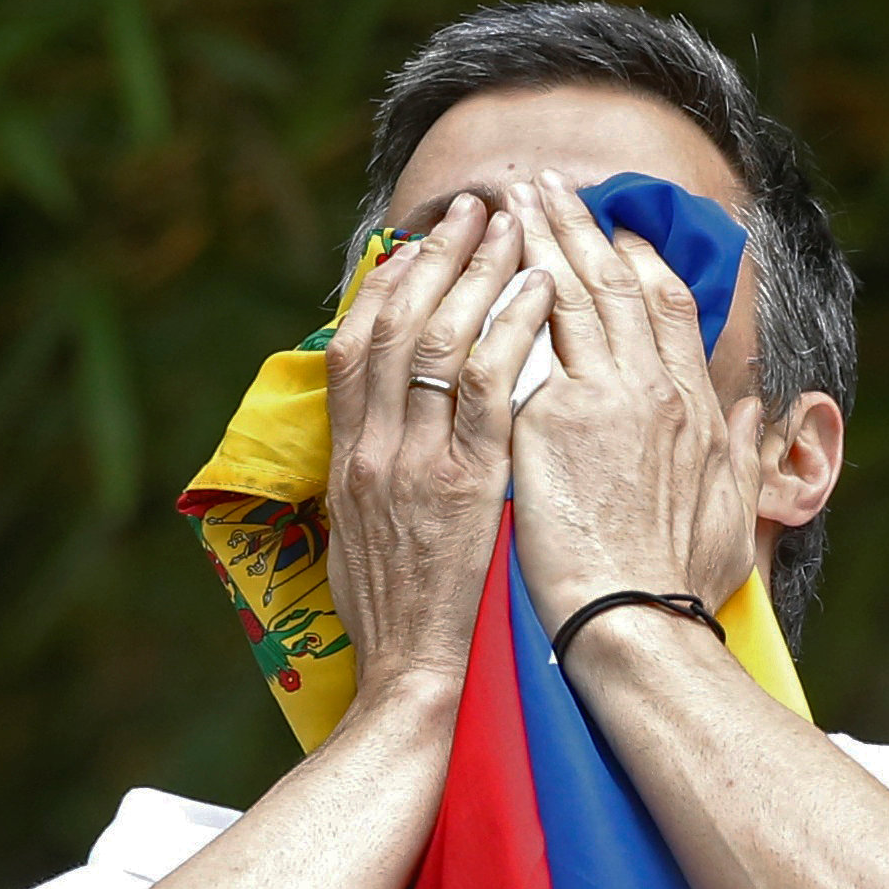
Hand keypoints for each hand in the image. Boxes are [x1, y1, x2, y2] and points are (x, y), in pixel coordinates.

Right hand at [322, 192, 553, 713]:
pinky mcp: (463, 484)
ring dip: (476, 273)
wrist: (407, 682)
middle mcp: (372, 450)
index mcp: (348, 460)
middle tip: (474, 206)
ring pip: (436, 339)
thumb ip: (378, 474)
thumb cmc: (397, 621)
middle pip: (393, 323)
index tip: (420, 242)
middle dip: (435, 256)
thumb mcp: (361, 537)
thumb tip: (396, 427)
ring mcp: (414, 464)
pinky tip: (539, 292)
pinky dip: (510, 331)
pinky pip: (485, 389)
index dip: (390, 284)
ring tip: (513, 224)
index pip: (357, 345)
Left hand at [505, 172, 759, 641]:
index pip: (669, 307)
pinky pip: (523, 331)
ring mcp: (605, 395)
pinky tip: (479, 263)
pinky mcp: (555, 416)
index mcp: (696, 409)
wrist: (635, 623)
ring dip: (540, 236)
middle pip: (616, 282)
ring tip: (512, 199)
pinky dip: (504, 288)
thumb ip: (748, 456)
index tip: (614, 232)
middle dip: (580, 226)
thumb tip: (758, 414)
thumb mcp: (735, 517)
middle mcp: (654, 388)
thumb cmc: (677, 586)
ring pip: (569, 291)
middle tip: (548, 186)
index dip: (640, 261)